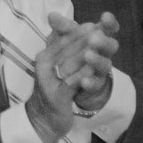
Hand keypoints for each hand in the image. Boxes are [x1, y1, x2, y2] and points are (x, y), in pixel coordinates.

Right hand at [27, 11, 118, 142]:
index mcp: (45, 57)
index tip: (93, 24)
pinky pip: (70, 84)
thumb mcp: (57, 67)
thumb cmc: (53, 89)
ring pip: (68, 64)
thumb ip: (65, 48)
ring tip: (98, 46)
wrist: (43, 118)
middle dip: (83, 39)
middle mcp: (44, 66)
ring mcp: (49, 81)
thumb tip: (74, 31)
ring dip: (83, 53)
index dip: (77, 31)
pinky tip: (92, 72)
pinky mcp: (57, 96)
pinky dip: (81, 77)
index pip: (60, 40)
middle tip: (98, 30)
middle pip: (65, 49)